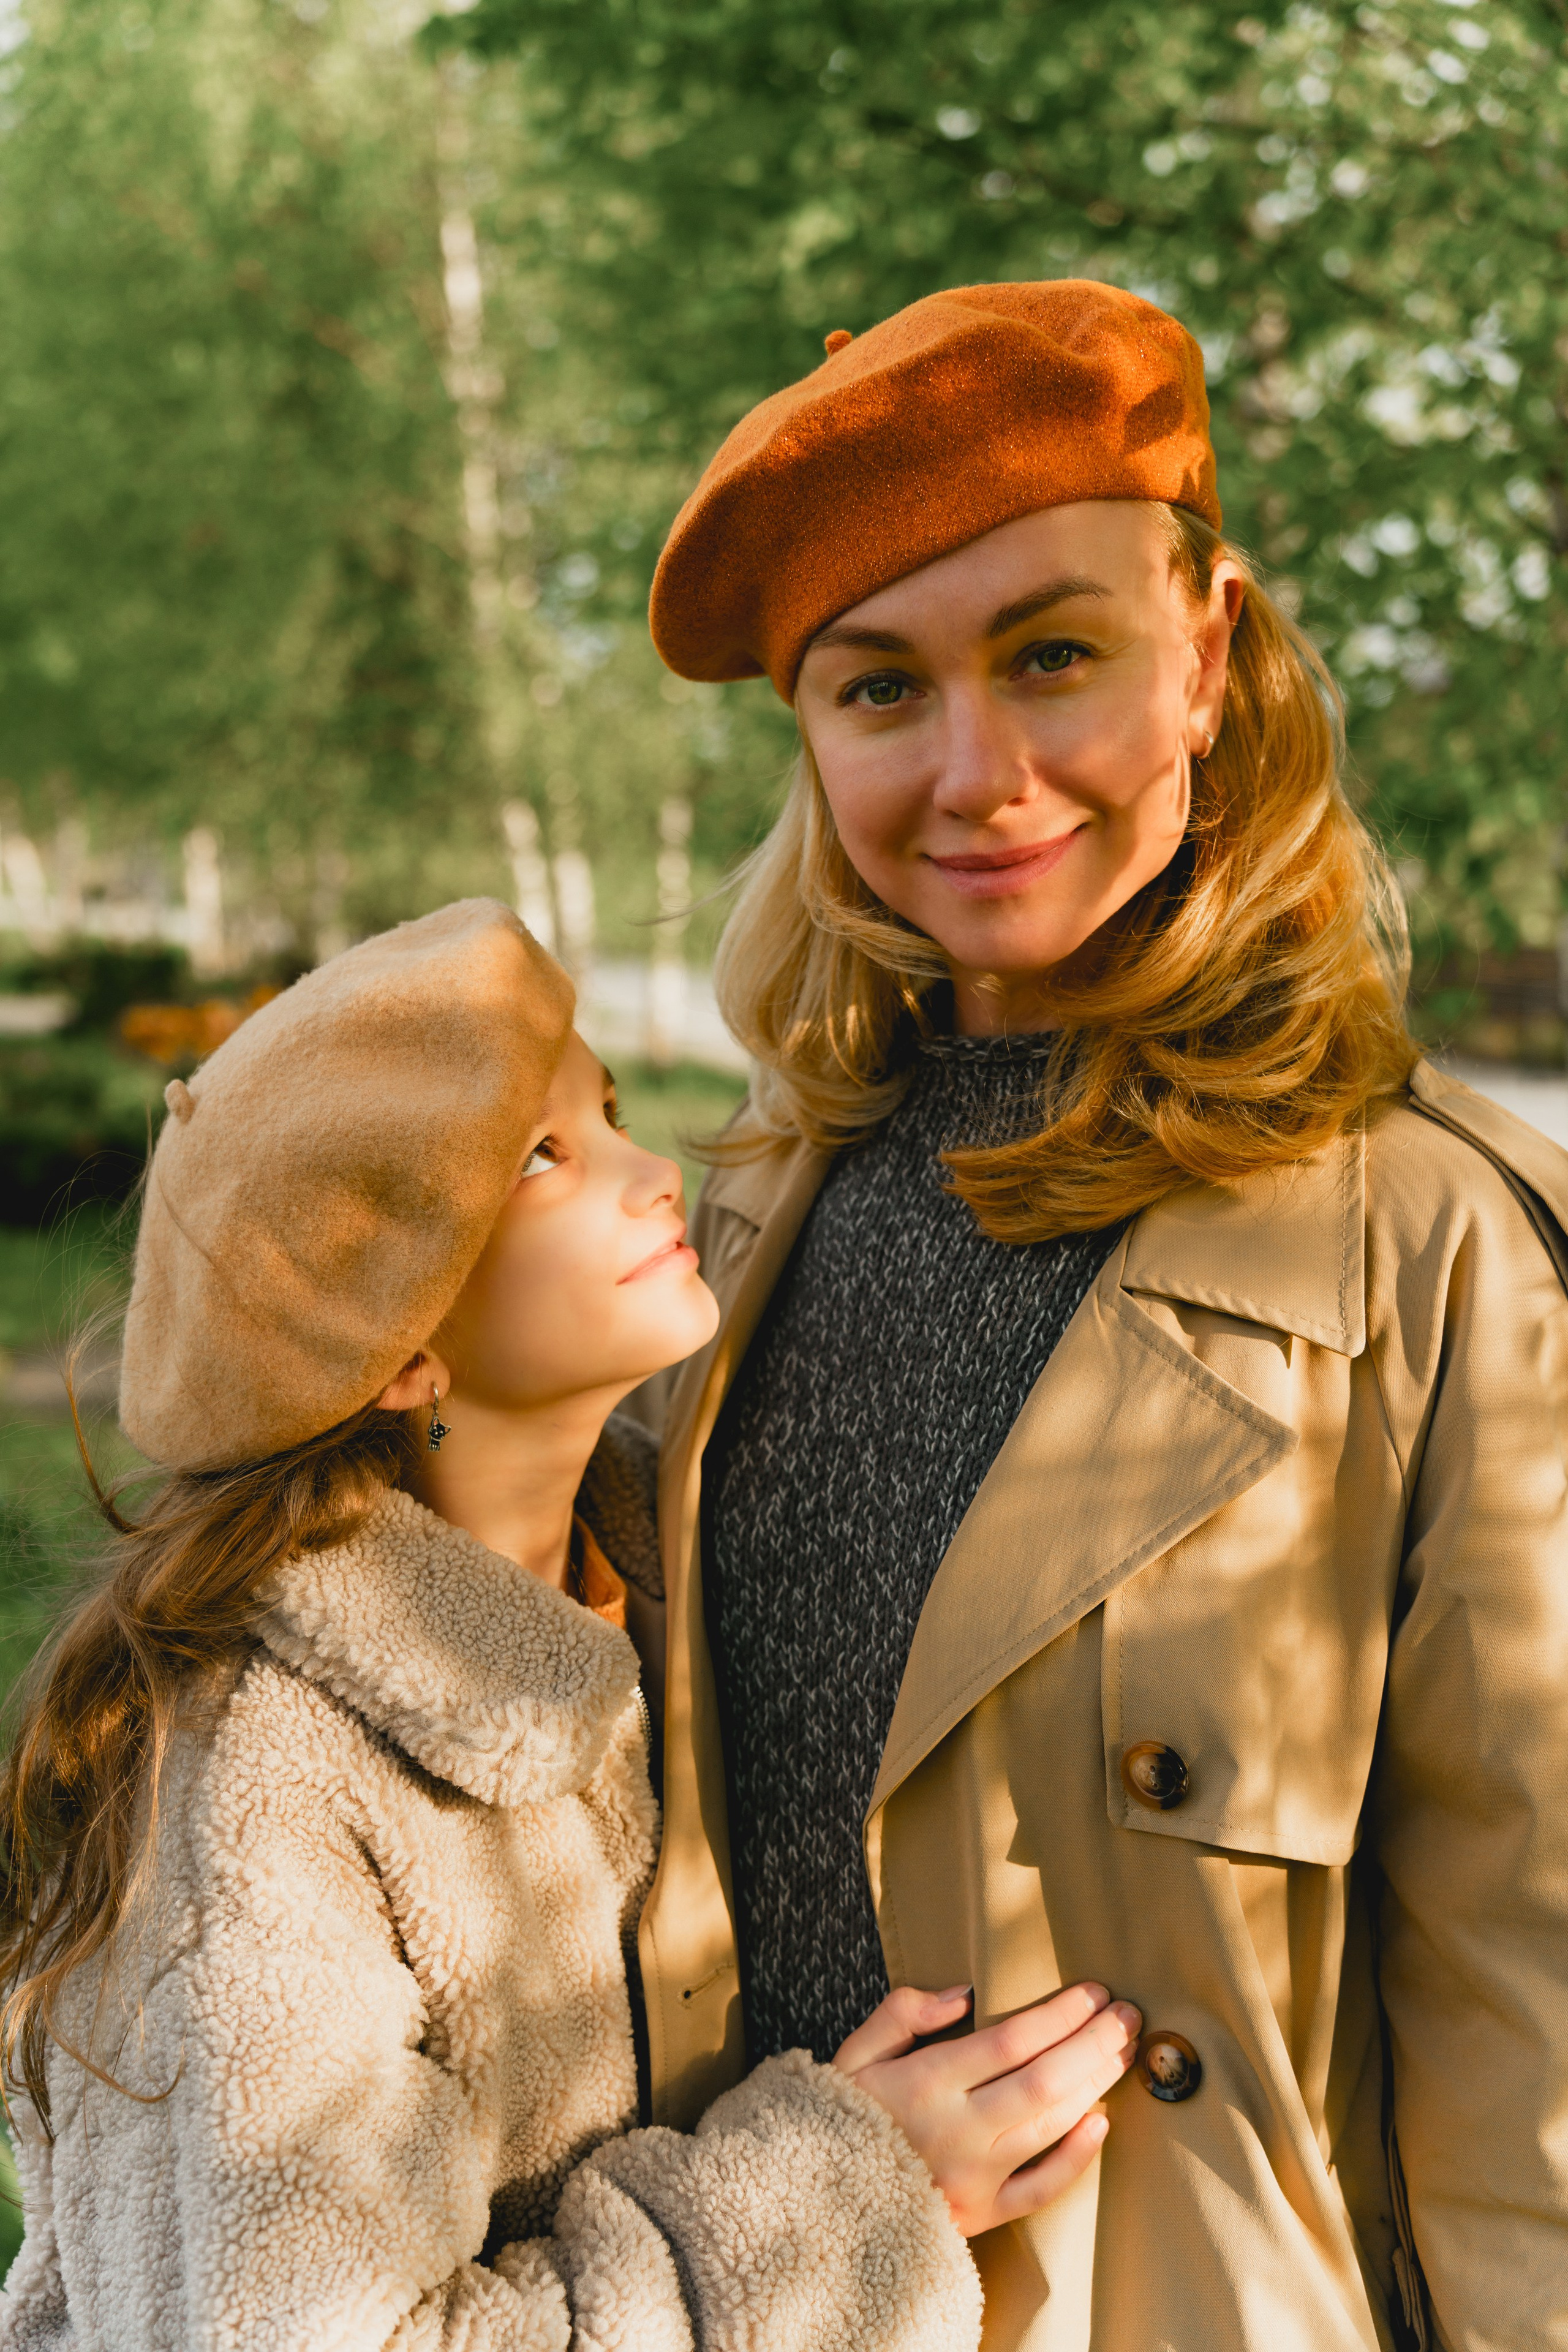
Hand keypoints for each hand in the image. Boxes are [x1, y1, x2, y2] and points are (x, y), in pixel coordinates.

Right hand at [833, 1980, 1140, 2235]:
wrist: (814, 2205)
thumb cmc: (836, 2118)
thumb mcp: (853, 2053)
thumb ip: (903, 2013)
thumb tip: (962, 1993)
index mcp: (926, 2082)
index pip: (1012, 2040)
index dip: (1061, 2014)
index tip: (1094, 1992)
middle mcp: (958, 2129)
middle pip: (1045, 2080)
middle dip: (1095, 2043)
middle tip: (1128, 2015)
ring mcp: (973, 2177)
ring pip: (1051, 2125)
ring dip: (1095, 2084)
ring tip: (1123, 2052)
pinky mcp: (980, 2215)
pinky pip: (1040, 2189)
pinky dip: (1076, 2156)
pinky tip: (1101, 2122)